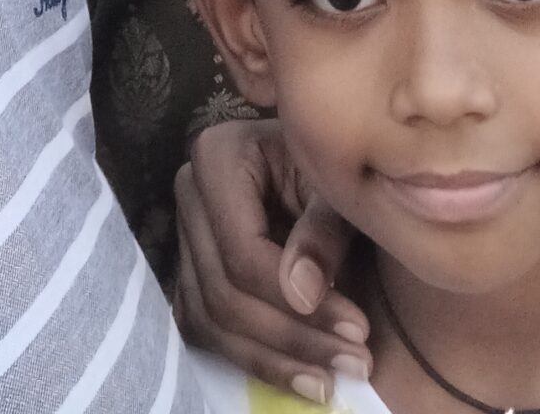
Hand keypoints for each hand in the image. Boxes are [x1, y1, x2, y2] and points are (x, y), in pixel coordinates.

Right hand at [173, 118, 369, 404]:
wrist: (322, 158)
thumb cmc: (334, 164)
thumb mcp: (338, 187)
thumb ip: (323, 232)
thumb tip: (302, 294)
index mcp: (217, 157)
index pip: (242, 251)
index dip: (292, 299)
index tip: (355, 329)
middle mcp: (188, 195)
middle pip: (223, 291)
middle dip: (290, 337)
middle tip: (355, 362)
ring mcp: (184, 235)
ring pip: (209, 320)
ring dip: (271, 360)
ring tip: (329, 382)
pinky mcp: (191, 270)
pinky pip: (206, 328)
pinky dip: (251, 358)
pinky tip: (298, 375)